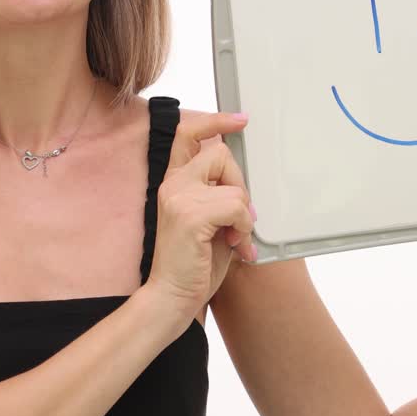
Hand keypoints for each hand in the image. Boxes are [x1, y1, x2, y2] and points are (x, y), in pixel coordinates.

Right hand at [145, 112, 257, 320]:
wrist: (172, 296)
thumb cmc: (192, 263)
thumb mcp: (208, 220)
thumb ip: (217, 194)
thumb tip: (242, 182)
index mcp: (174, 182)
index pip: (188, 134)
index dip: (214, 121)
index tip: (240, 119)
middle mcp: (173, 183)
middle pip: (221, 154)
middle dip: (240, 185)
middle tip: (240, 219)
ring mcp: (179, 196)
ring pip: (233, 186)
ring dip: (244, 215)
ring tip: (235, 238)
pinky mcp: (190, 214)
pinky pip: (236, 207)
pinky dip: (243, 228)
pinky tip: (235, 246)